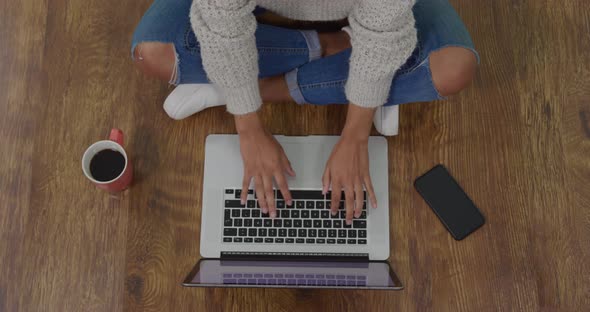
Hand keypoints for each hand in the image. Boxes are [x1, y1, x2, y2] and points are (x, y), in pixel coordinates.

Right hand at [235, 112, 294, 217]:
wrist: (253, 133)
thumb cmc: (266, 140)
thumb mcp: (281, 152)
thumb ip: (286, 164)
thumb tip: (292, 173)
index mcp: (276, 167)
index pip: (283, 184)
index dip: (287, 195)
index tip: (289, 203)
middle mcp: (266, 171)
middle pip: (270, 191)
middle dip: (272, 204)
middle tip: (273, 215)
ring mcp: (256, 171)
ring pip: (259, 190)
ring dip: (261, 202)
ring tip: (263, 211)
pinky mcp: (247, 170)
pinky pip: (245, 184)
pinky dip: (244, 193)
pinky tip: (244, 201)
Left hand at [322, 104, 377, 224]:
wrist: (353, 142)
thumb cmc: (340, 151)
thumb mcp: (328, 165)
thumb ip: (326, 179)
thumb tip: (324, 191)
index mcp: (338, 179)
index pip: (336, 197)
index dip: (334, 207)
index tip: (333, 213)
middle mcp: (348, 181)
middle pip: (349, 201)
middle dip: (348, 213)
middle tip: (348, 221)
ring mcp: (358, 179)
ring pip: (360, 198)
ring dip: (359, 209)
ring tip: (358, 216)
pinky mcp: (366, 176)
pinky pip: (370, 189)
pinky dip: (372, 198)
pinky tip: (373, 205)